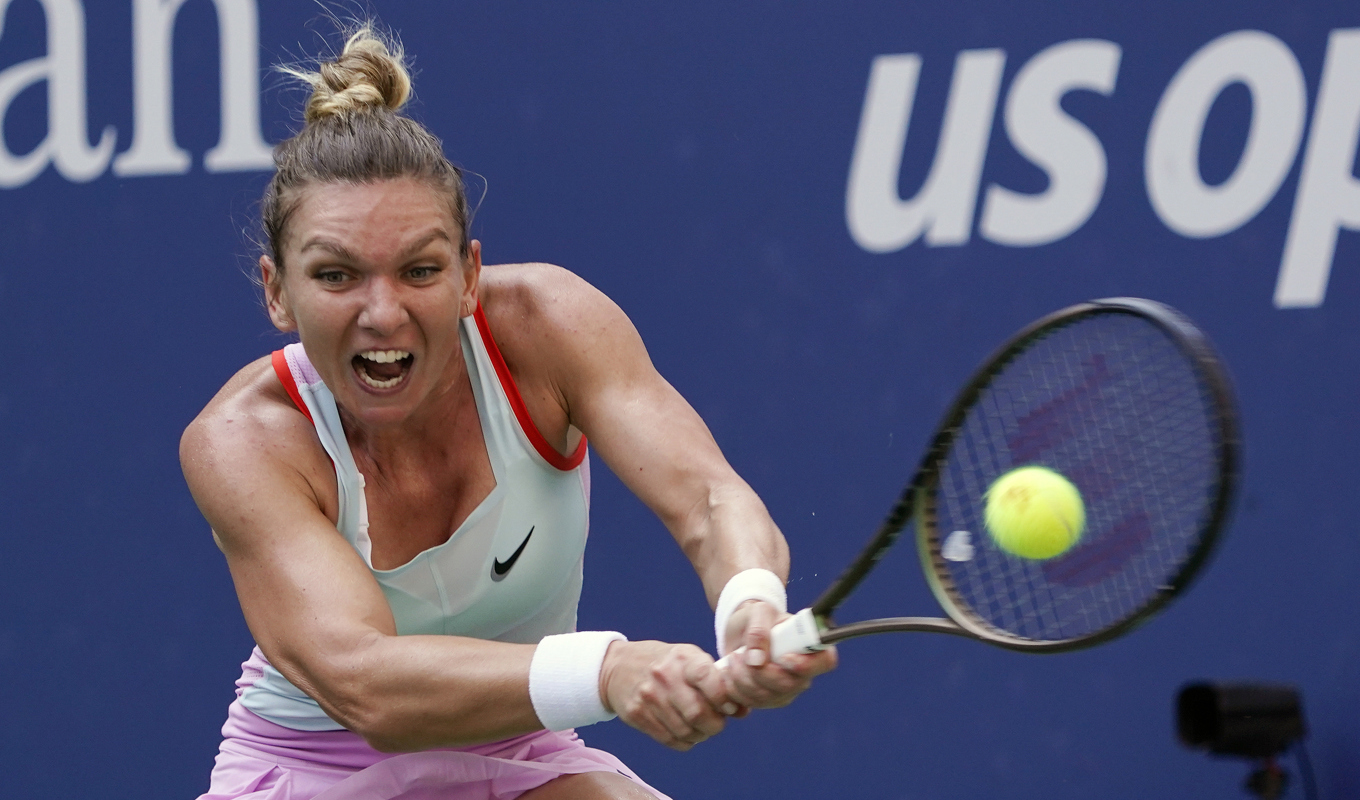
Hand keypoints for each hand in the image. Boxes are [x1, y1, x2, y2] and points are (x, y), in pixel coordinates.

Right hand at [598, 640, 735, 750]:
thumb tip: (742, 710)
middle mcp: (664, 676)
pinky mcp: (637, 715)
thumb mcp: (689, 659)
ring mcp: (648, 697)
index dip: (723, 698)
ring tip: (701, 727)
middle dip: (715, 724)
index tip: (728, 706)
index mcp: (682, 659)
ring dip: (700, 735)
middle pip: (698, 713)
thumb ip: (717, 681)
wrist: (618, 666)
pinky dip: (685, 741)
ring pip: (685, 731)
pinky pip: (669, 740)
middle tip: (717, 723)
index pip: (708, 679)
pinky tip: (686, 732)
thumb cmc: (665, 663)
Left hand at [720, 600, 837, 709]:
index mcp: (811, 647)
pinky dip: (732, 690)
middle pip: (788, 686)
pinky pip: (749, 704)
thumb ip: (759, 630)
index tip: (784, 657)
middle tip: (740, 655)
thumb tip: (756, 660)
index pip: (825, 662)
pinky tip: (728, 673)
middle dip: (759, 673)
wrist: (741, 631)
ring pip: (765, 698)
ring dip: (740, 679)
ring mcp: (785, 691)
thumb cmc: (757, 618)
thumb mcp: (758, 611)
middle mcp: (803, 674)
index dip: (806, 665)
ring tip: (732, 659)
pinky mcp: (766, 700)